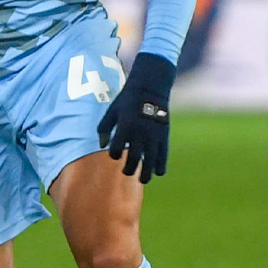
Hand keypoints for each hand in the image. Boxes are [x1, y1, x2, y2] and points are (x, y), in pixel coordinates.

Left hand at [98, 54, 176, 183]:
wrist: (150, 88)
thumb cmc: (127, 100)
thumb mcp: (111, 111)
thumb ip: (104, 128)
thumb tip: (102, 146)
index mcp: (125, 127)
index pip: (117, 150)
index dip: (115, 155)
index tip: (116, 154)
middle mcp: (139, 133)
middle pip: (134, 160)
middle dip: (129, 169)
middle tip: (127, 171)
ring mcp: (153, 136)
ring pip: (150, 161)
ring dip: (145, 174)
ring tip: (142, 180)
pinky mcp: (164, 136)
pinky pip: (163, 155)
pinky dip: (160, 166)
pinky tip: (157, 172)